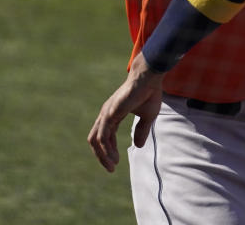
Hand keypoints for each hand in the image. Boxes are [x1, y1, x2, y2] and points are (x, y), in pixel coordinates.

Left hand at [87, 53, 163, 172]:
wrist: (149, 78)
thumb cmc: (149, 93)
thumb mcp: (148, 117)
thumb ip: (141, 130)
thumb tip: (138, 146)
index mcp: (112, 114)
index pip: (103, 136)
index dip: (108, 150)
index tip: (116, 163)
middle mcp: (106, 114)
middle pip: (95, 140)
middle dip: (101, 156)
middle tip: (111, 168)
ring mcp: (106, 114)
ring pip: (96, 140)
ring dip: (102, 155)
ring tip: (112, 166)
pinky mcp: (109, 114)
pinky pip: (102, 136)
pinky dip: (106, 149)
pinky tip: (113, 157)